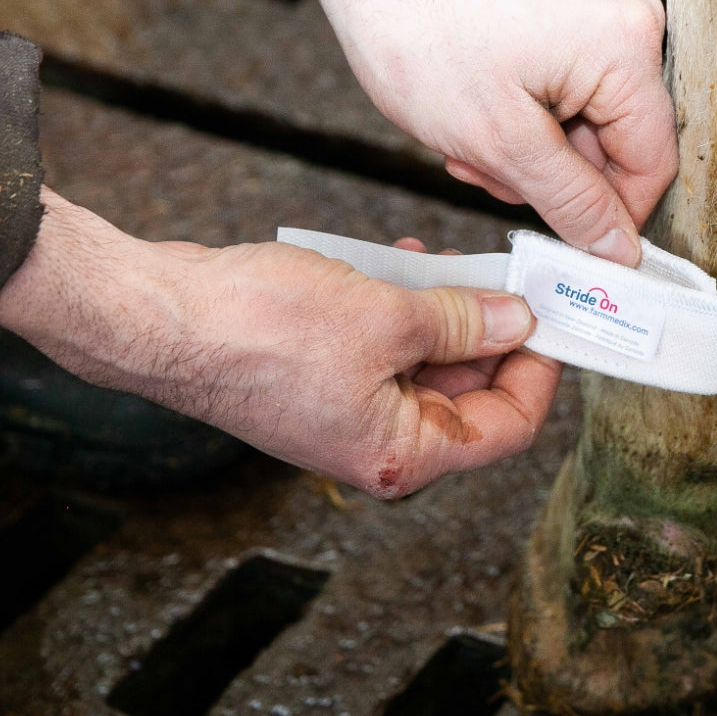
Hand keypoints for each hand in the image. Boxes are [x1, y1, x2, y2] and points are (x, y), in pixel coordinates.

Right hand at [0, 193, 560, 495]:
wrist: (160, 315)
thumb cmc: (259, 329)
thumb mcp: (388, 316)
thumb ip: (463, 322)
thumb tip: (516, 321)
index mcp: (401, 453)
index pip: (507, 428)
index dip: (540, 374)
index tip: (556, 323)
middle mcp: (377, 443)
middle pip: (469, 393)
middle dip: (493, 331)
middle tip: (513, 277)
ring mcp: (347, 410)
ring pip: (428, 362)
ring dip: (448, 312)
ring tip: (454, 262)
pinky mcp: (322, 376)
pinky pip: (387, 346)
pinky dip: (405, 308)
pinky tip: (407, 264)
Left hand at [252, 0, 677, 266]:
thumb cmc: (422, 34)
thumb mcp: (500, 142)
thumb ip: (573, 204)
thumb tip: (621, 252)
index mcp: (628, 50)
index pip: (653, 167)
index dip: (611, 217)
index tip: (563, 242)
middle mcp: (634, 27)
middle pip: (620, 149)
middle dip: (553, 178)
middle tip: (487, 174)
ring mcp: (605, 21)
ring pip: (589, 132)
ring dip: (531, 156)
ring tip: (471, 143)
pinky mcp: (577, 23)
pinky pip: (571, 101)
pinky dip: (527, 124)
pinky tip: (480, 118)